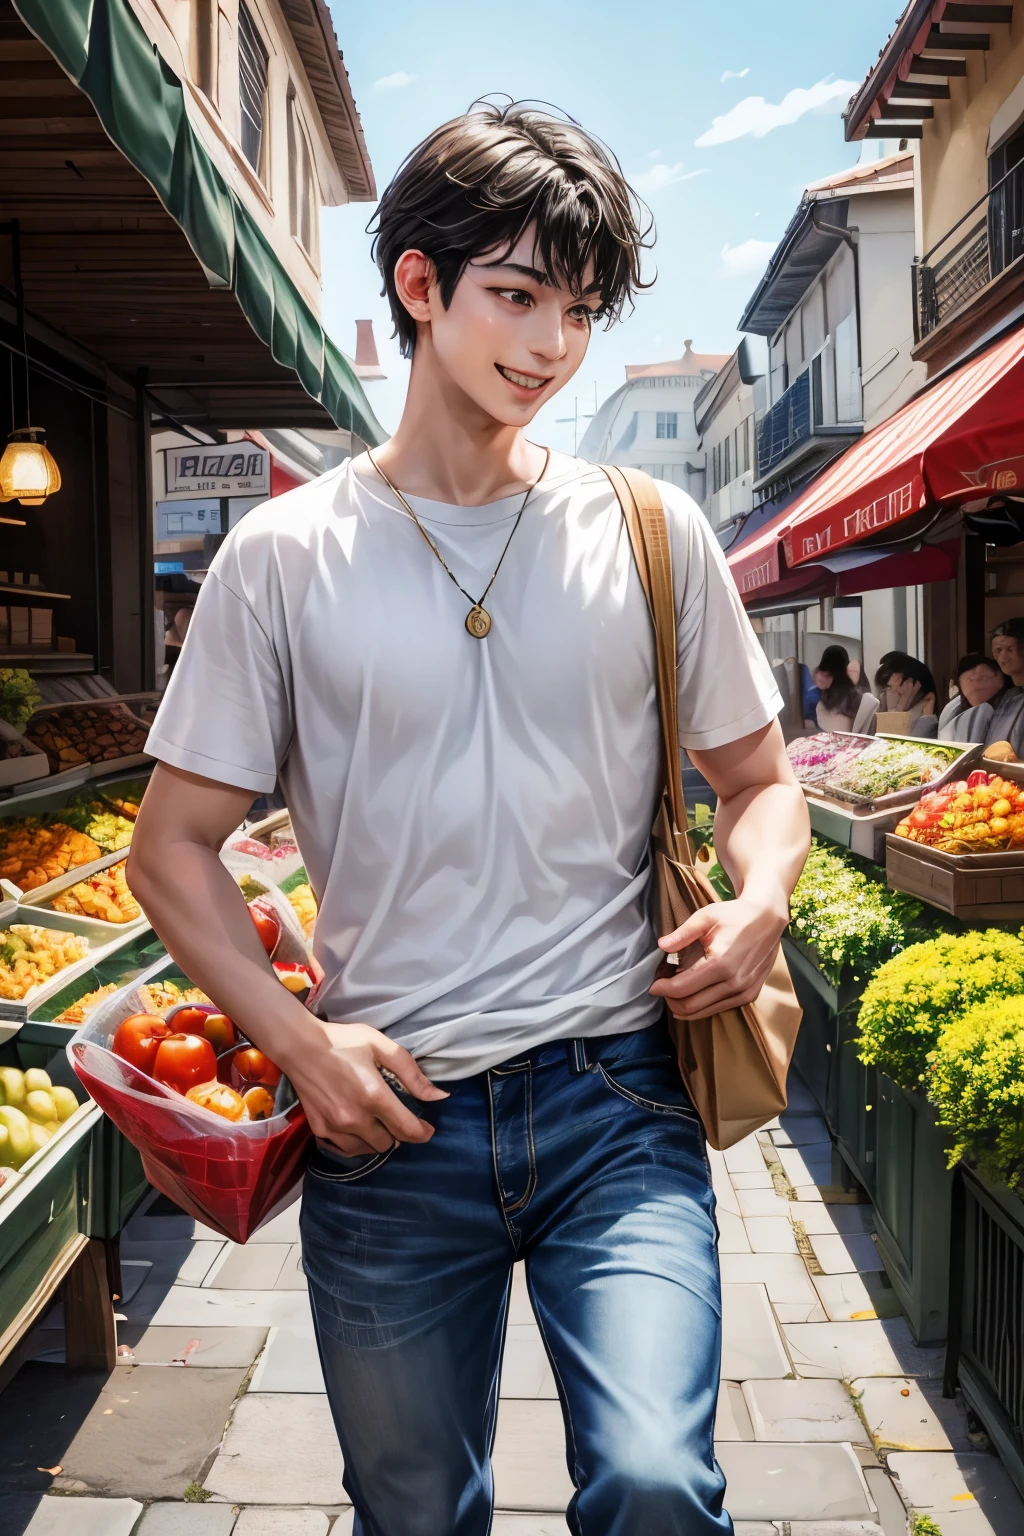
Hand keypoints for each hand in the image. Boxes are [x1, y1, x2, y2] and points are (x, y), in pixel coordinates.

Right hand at [278, 1019, 447, 1156]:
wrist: (300, 1046)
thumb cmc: (343, 1041)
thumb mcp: (381, 1046)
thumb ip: (412, 1074)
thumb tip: (439, 1096)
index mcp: (374, 1096)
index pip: (407, 1129)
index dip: (422, 1133)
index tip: (427, 1128)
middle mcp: (355, 1118)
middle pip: (389, 1143)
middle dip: (399, 1133)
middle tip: (397, 1117)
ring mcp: (335, 1127)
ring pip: (368, 1150)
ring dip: (378, 1140)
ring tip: (377, 1122)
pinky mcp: (320, 1130)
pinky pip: (346, 1150)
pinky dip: (357, 1144)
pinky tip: (358, 1128)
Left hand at [649, 896, 787, 1019]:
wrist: (768, 919)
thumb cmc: (735, 915)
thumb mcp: (705, 917)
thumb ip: (682, 934)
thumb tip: (661, 946)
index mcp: (720, 963)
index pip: (682, 988)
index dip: (662, 989)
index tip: (652, 984)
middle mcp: (734, 983)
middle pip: (690, 1006)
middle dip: (670, 1000)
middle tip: (662, 987)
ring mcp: (744, 992)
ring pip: (704, 1012)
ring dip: (684, 1005)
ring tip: (675, 989)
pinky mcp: (750, 995)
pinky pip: (719, 1008)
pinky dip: (702, 1005)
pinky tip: (695, 991)